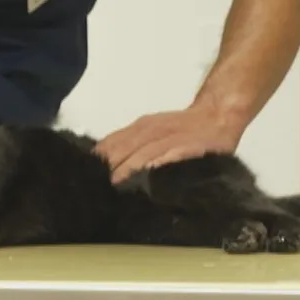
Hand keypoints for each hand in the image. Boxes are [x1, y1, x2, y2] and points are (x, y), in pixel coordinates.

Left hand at [94, 102, 244, 184]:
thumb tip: (105, 163)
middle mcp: (152, 130)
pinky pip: (173, 152)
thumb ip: (131, 146)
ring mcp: (170, 137)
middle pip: (125, 146)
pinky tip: (151, 168)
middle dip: (109, 164)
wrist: (216, 115)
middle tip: (94, 184)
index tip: (83, 173)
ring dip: (129, 165)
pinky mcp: (190, 145)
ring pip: (145, 150)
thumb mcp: (153, 132)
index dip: (99, 156)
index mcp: (141, 128)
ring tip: (114, 181)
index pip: (113, 142)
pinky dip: (161, 159)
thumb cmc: (183, 127)